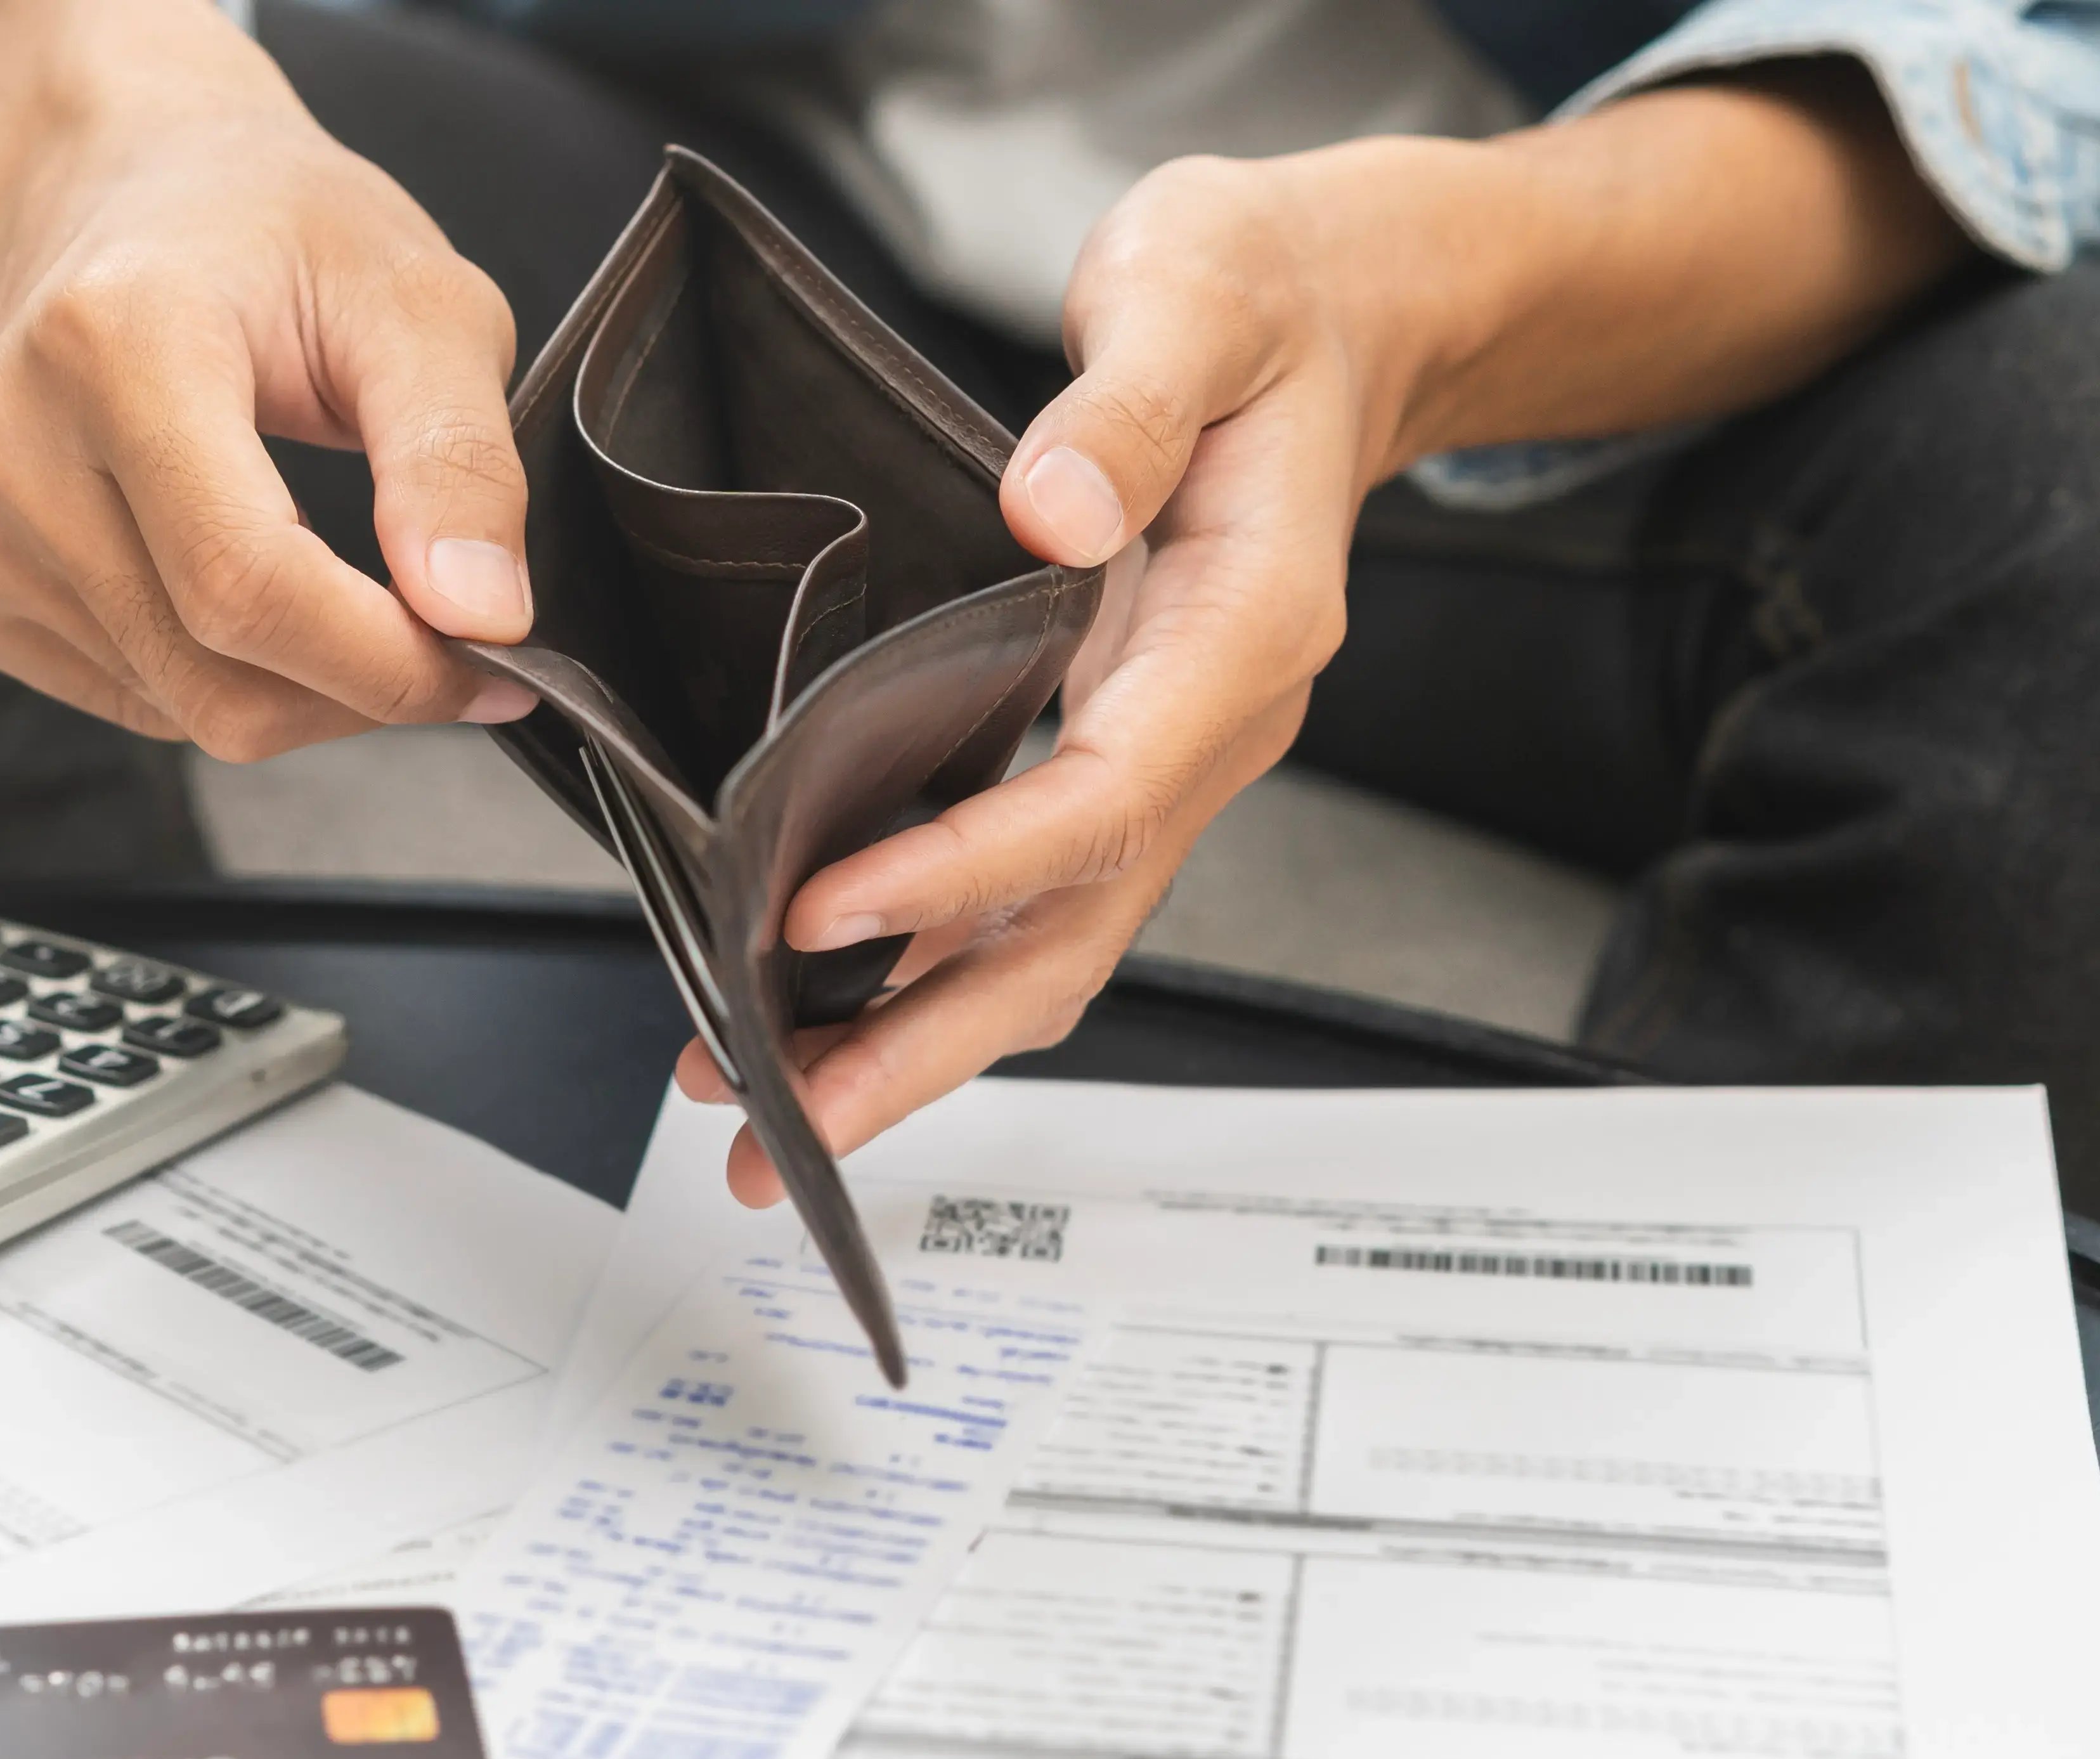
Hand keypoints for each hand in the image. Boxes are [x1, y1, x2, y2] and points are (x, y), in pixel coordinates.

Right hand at [0, 0, 537, 757]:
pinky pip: (117, 700)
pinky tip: (223, 572)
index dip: (389, 665)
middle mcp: (8, 437)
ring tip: (331, 577)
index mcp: (115, 344)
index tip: (493, 666)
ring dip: (292, 686)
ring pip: (173, 710)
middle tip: (440, 636)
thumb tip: (481, 617)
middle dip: (358, 692)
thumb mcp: (418, 304)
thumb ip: (460, 463)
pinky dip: (206, 674)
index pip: (249, 587)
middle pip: (211, 676)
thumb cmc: (272, 232)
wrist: (115, 191)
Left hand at [675, 71, 1971, 1202]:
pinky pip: (1026, 892)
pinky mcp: (1115, 750)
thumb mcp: (1196, 292)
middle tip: (782, 1125)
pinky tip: (818, 998)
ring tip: (763, 1096)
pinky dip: (925, 961)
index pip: (1098, 796)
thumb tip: (1053, 509)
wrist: (1336, 316)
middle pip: (1074, 928)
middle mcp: (1210, 726)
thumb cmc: (1260, 299)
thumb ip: (1127, 404)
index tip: (825, 912)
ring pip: (1048, 940)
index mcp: (1242, 632)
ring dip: (913, 1035)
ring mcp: (1166, 753)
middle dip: (928, 1042)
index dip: (963, 871)